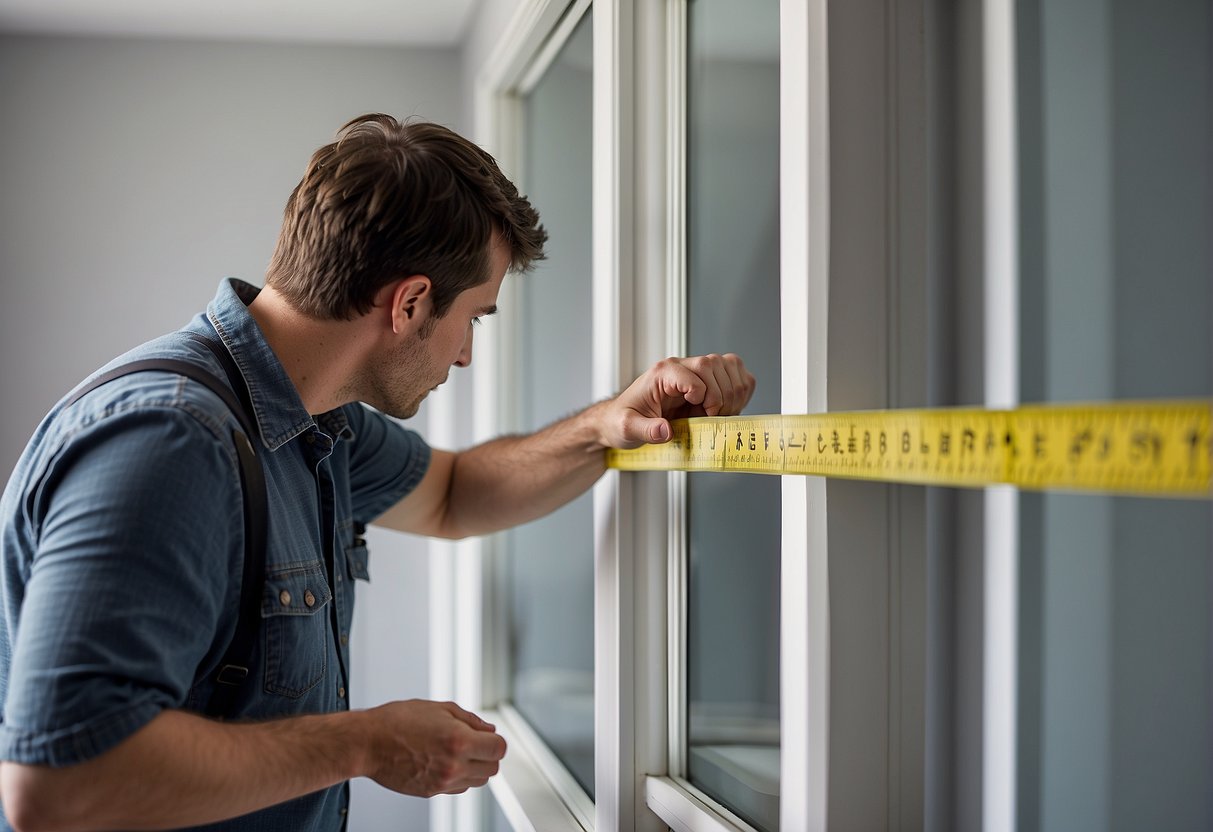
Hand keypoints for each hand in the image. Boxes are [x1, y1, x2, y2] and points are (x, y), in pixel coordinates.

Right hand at [363, 700, 506, 796]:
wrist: (367, 743)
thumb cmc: (397, 721)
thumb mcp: (439, 708)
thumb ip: (470, 720)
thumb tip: (488, 729)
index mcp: (459, 741)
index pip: (498, 749)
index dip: (495, 740)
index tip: (488, 736)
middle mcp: (454, 765)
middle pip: (492, 768)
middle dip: (488, 754)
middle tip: (475, 742)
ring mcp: (442, 782)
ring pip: (477, 781)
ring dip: (475, 767)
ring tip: (457, 752)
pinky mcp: (431, 792)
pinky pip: (458, 788)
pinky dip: (458, 777)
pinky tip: (444, 761)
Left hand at [603, 353, 754, 447]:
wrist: (620, 420)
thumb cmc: (623, 420)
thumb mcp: (627, 428)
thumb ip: (646, 430)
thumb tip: (666, 431)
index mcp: (662, 373)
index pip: (697, 371)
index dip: (706, 395)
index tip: (701, 416)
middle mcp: (680, 367)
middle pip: (715, 365)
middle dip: (722, 397)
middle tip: (712, 419)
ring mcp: (694, 372)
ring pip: (729, 365)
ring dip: (733, 393)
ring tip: (720, 414)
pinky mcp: (705, 381)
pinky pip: (734, 374)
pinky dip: (739, 391)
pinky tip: (728, 408)